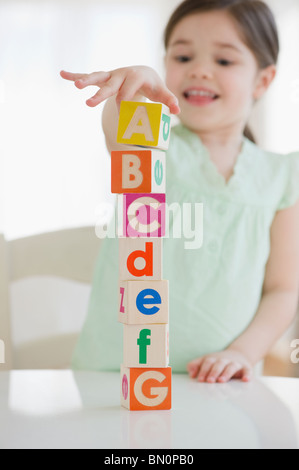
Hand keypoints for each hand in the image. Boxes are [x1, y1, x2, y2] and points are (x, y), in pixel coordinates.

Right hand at [60, 66, 179, 113]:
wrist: (144, 72)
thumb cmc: (153, 85)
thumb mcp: (161, 92)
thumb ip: (169, 100)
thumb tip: (177, 110)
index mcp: (136, 77)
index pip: (128, 91)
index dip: (124, 102)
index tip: (122, 112)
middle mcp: (121, 74)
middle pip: (110, 85)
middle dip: (100, 94)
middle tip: (89, 103)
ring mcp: (111, 75)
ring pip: (97, 77)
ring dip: (85, 81)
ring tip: (74, 85)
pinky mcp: (104, 77)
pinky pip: (88, 75)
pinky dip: (75, 74)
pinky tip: (62, 74)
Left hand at [187, 348, 252, 383]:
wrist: (238, 355)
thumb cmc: (217, 363)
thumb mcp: (205, 361)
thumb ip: (195, 365)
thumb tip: (191, 374)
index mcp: (213, 359)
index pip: (207, 362)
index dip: (203, 371)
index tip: (200, 380)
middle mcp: (224, 360)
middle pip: (219, 364)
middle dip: (213, 372)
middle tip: (209, 381)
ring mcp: (236, 364)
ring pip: (231, 367)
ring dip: (226, 374)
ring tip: (221, 381)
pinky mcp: (246, 368)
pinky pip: (248, 371)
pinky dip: (247, 375)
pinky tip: (245, 380)